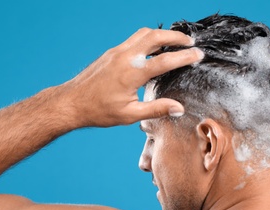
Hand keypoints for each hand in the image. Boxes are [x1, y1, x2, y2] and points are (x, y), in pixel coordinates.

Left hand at [63, 28, 202, 126]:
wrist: (71, 102)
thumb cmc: (99, 110)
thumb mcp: (130, 115)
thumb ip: (157, 109)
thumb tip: (179, 108)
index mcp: (131, 73)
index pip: (165, 60)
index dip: (184, 57)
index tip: (198, 55)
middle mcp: (125, 57)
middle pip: (155, 37)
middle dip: (176, 37)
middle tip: (190, 43)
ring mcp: (117, 52)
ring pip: (144, 34)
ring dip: (162, 35)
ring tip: (175, 41)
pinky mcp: (112, 53)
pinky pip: (134, 39)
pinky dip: (149, 39)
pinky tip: (154, 48)